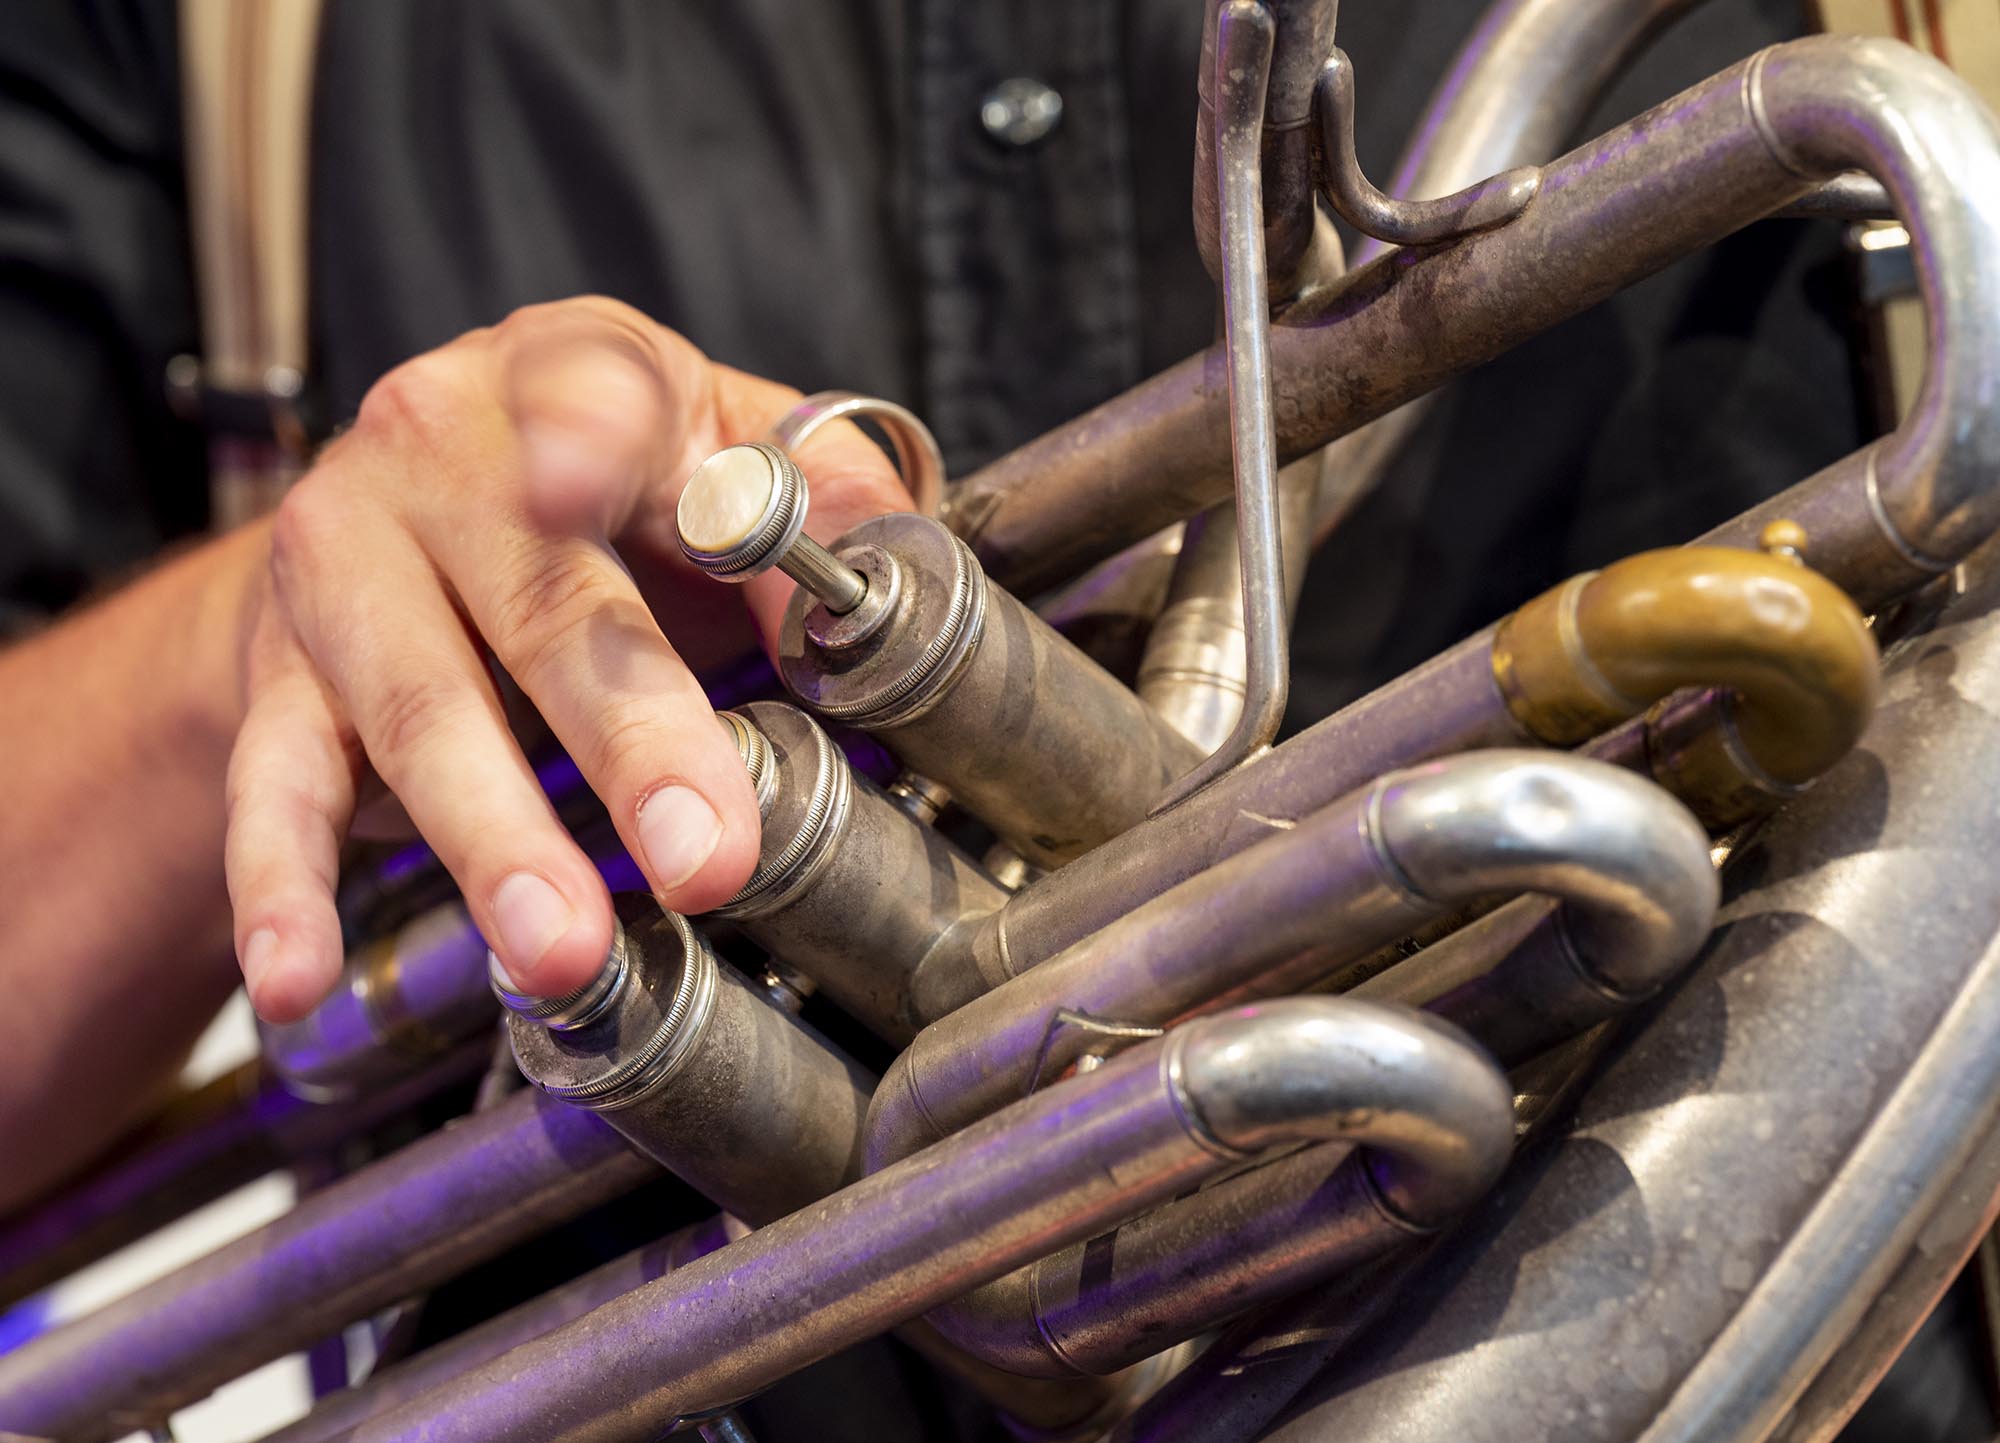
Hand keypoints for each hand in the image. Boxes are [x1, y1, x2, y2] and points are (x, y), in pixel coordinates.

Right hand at [224, 297, 908, 1021]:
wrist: (405, 508)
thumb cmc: (615, 495)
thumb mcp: (726, 456)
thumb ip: (823, 512)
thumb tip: (894, 612)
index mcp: (576, 372)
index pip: (594, 394)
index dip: (590, 436)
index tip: (581, 482)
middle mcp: (437, 450)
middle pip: (542, 601)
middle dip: (630, 741)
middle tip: (707, 861)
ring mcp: (344, 563)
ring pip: (418, 707)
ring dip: (493, 841)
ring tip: (561, 948)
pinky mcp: (282, 676)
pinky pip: (274, 786)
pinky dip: (282, 888)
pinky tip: (297, 976)